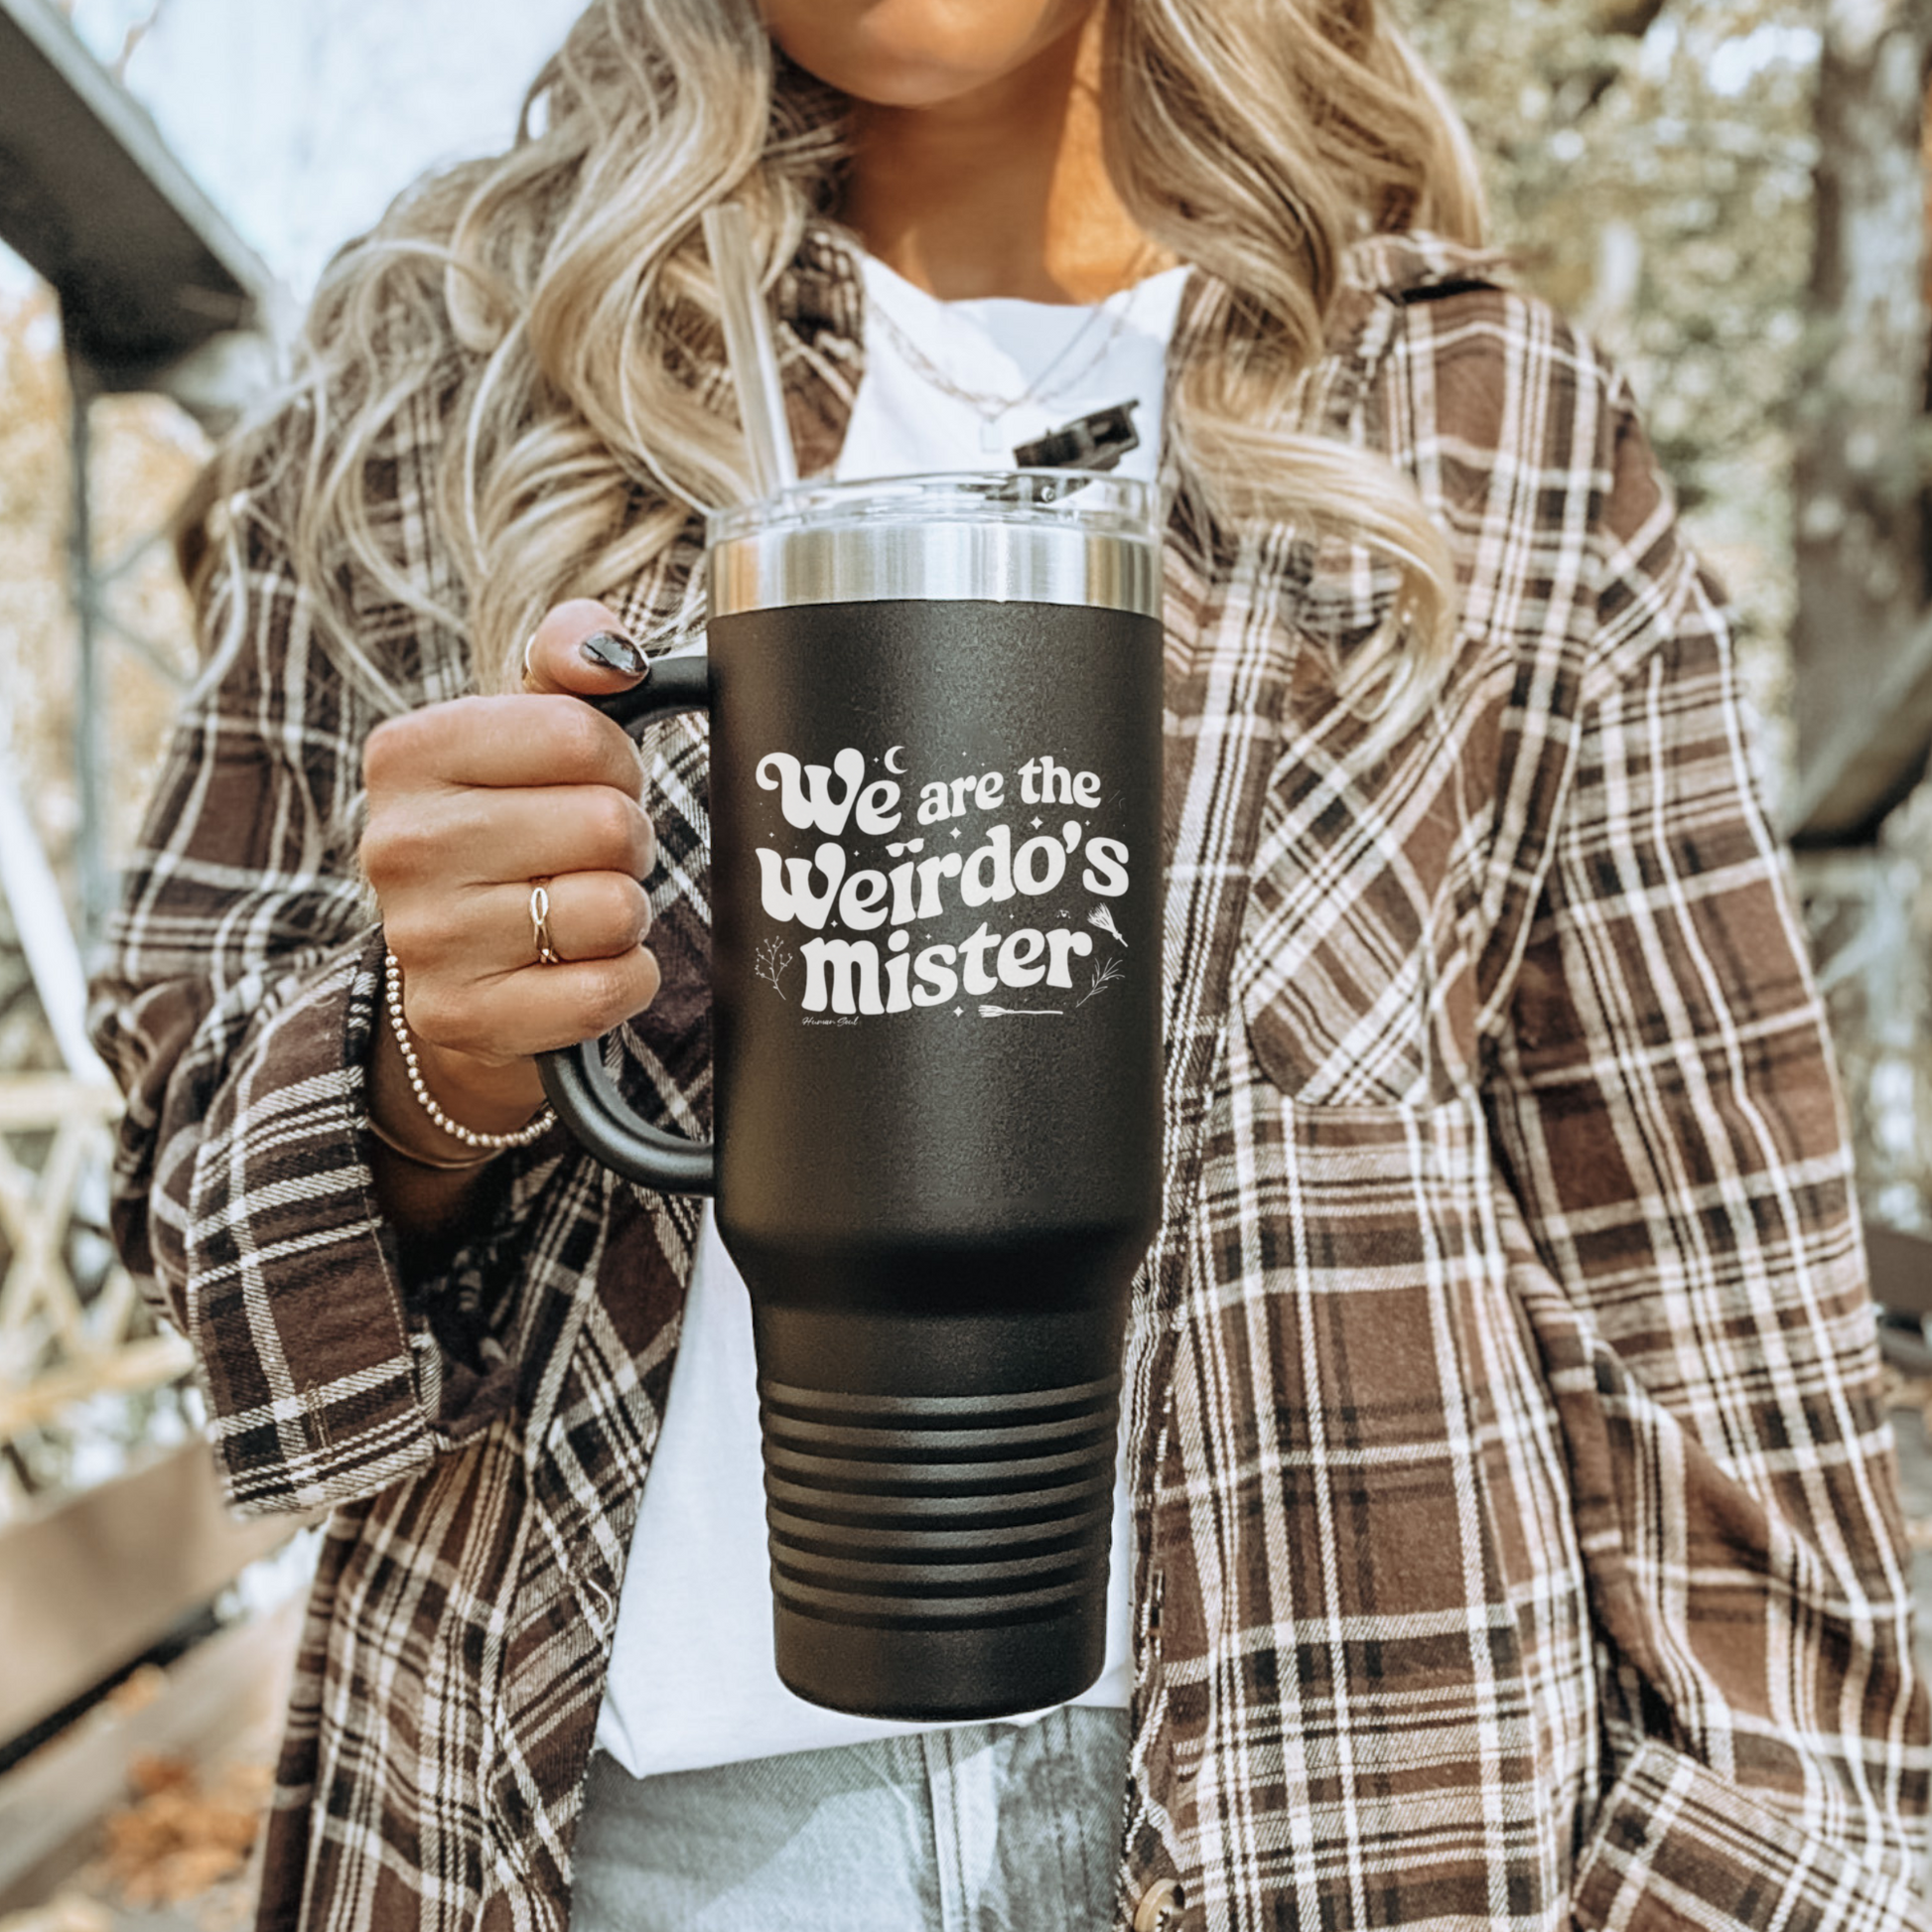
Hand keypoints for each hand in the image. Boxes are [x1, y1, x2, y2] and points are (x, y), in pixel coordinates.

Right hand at [361, 599, 659, 1139]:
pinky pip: (609, 987)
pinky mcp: (463, 1019)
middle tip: (586, 859)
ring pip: (614, 908)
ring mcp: (426, 940)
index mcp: (409, 754)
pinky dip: (625, 979)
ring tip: (576, 912)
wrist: (461, 974)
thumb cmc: (511, 831)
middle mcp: (400, 844)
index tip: (589, 784)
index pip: (584, 735)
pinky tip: (580, 969)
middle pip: (609, 824)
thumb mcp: (527, 729)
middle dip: (627, 843)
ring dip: (624, 914)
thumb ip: (571, 655)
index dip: (616, 764)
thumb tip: (614, 653)